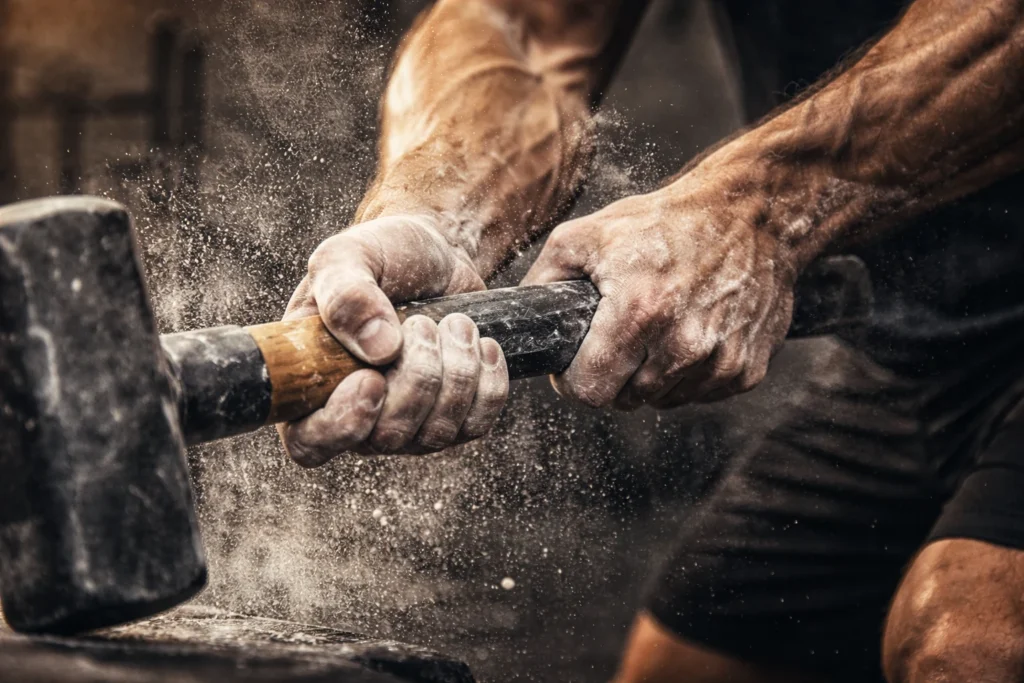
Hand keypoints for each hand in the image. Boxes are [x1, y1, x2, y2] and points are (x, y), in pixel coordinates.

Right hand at [281, 214, 508, 465]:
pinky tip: (481, 344)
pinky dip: (487, 383)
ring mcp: (408, 425)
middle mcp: (357, 416)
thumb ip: (346, 294)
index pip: (309, 442)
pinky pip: (476, 424)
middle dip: (417, 377)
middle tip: (422, 322)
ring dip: (456, 373)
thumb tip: (378, 349)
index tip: (371, 379)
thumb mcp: (350, 256)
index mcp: (312, 384)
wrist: (437, 253)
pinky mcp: (455, 419)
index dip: (341, 425)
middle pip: (387, 437)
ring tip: (455, 322)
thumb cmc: (382, 256)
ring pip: (436, 434)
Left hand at [522, 176, 798, 409]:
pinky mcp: (747, 368)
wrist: (753, 213)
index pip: (590, 391)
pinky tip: (690, 331)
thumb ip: (543, 280)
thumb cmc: (668, 221)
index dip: (574, 379)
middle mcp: (683, 344)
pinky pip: (700, 393)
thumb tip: (525, 320)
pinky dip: (689, 373)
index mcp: (639, 311)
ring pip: (662, 400)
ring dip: (651, 376)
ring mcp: (720, 360)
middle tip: (618, 338)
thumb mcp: (587, 235)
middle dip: (613, 375)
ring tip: (658, 328)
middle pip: (624, 400)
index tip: (578, 362)